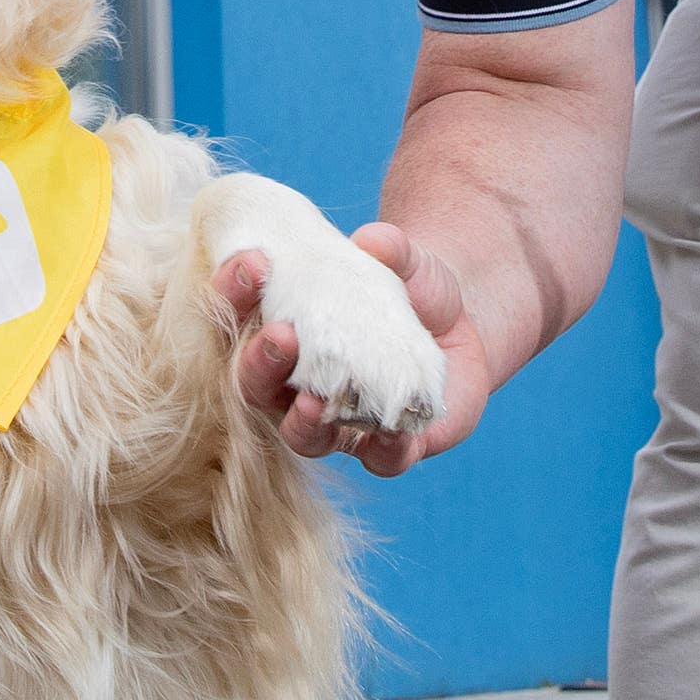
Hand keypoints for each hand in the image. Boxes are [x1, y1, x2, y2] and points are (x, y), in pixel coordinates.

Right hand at [220, 223, 488, 474]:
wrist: (465, 329)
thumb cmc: (413, 289)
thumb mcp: (405, 260)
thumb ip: (390, 248)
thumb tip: (372, 240)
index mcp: (282, 331)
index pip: (236, 317)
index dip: (233, 292)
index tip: (251, 262)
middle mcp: (296, 385)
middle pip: (255, 386)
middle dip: (259, 362)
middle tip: (281, 334)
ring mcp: (339, 422)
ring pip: (302, 435)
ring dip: (302, 420)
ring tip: (313, 400)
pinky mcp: (391, 447)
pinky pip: (381, 460)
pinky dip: (385, 450)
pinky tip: (393, 433)